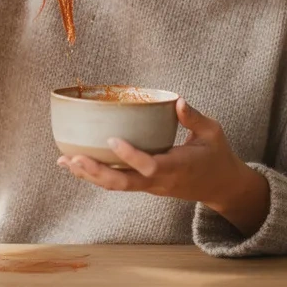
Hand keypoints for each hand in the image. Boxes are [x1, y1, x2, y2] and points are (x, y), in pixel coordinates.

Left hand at [57, 98, 259, 211]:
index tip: (112, 139)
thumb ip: (194, 118)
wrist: (221, 187)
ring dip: (90, 176)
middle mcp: (161, 181)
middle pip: (124, 183)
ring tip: (64, 161)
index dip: (130, 155)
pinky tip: (77, 165)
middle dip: (97, 172)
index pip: (150, 166)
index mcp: (178, 167)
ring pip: (117, 187)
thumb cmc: (217, 156)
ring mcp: (152, 187)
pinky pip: (119, 183)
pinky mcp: (146, 186)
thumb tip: (177, 100)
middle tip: (74, 158)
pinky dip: (96, 176)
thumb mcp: (213, 133)